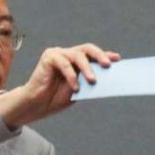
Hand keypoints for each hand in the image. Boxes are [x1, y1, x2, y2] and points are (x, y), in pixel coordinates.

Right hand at [0, 44, 119, 127]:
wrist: (36, 105)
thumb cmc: (55, 98)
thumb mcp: (79, 90)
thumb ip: (90, 81)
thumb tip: (107, 78)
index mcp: (76, 62)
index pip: (93, 55)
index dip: (105, 55)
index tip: (118, 59)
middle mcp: (68, 54)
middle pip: (87, 49)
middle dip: (100, 56)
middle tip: (108, 65)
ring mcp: (58, 54)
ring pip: (77, 55)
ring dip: (87, 68)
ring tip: (92, 80)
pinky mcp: (49, 57)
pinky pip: (64, 63)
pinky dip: (71, 75)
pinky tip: (74, 87)